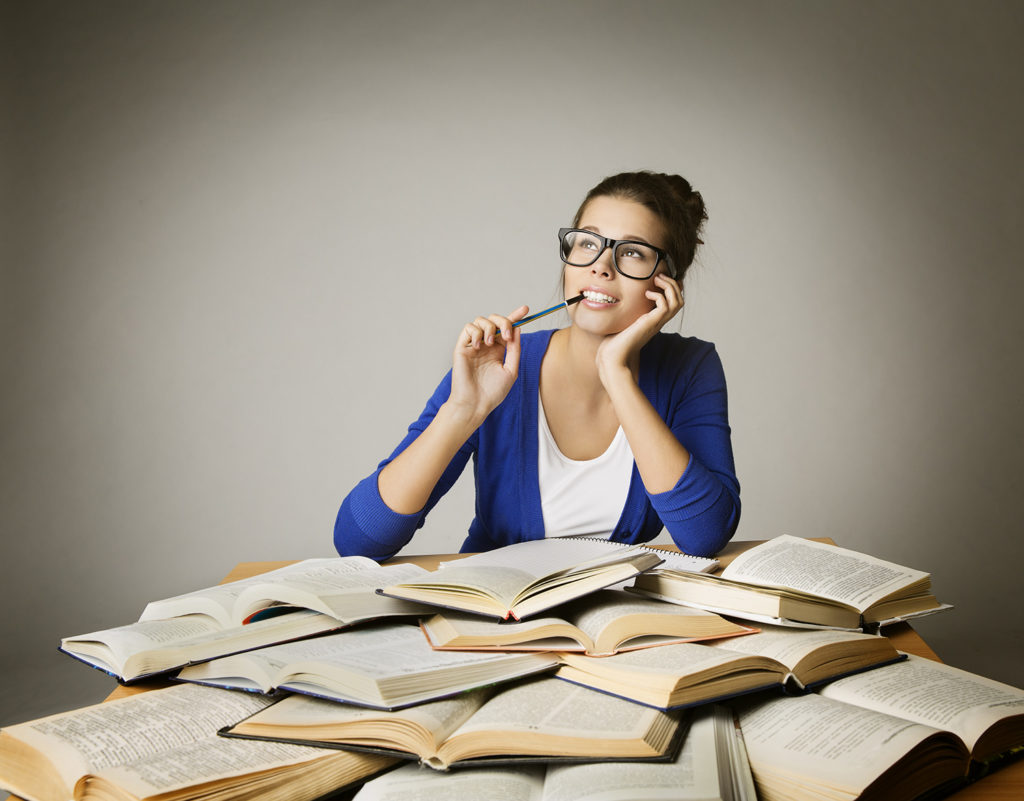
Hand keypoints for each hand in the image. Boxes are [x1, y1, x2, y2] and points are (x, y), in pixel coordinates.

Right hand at [446, 305, 529, 424]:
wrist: (476, 403)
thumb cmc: (493, 392)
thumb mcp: (511, 370)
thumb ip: (514, 349)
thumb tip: (518, 329)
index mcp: (498, 350)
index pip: (506, 328)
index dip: (515, 316)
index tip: (526, 309)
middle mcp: (486, 345)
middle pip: (494, 320)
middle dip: (503, 321)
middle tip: (507, 335)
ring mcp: (474, 345)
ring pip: (481, 321)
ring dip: (489, 328)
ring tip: (490, 343)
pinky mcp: (462, 347)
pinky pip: (468, 328)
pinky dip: (476, 332)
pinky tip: (479, 346)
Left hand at [596, 274, 682, 383]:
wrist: (613, 356)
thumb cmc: (615, 342)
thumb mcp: (623, 322)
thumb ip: (626, 312)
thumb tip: (616, 299)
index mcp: (655, 320)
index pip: (674, 302)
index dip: (672, 289)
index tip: (660, 279)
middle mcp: (659, 321)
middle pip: (679, 300)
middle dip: (673, 284)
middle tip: (660, 276)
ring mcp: (656, 323)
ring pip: (677, 301)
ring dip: (670, 287)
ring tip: (657, 280)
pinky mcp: (651, 323)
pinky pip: (665, 306)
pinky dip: (659, 295)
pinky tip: (647, 294)